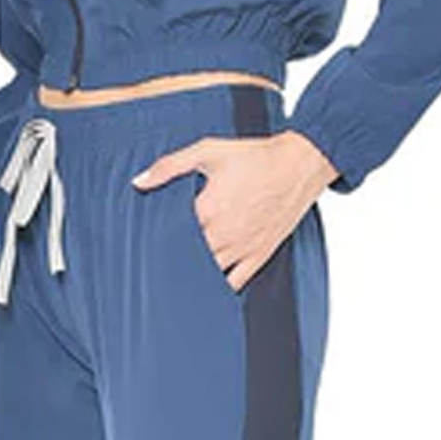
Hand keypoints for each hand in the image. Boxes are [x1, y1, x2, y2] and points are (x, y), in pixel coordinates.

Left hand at [133, 130, 337, 290]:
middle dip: (171, 260)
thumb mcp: (208, 151)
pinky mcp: (259, 256)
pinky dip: (220, 288)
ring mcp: (242, 249)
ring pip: (207, 274)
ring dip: (191, 275)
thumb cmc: (257, 157)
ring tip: (175, 278)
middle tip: (155, 264)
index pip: (169, 234)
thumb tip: (140, 181)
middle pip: (186, 258)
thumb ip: (170, 166)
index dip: (155, 239)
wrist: (300, 164)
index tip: (145, 242)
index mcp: (207, 210)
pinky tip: (207, 288)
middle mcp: (223, 235)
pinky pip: (235, 283)